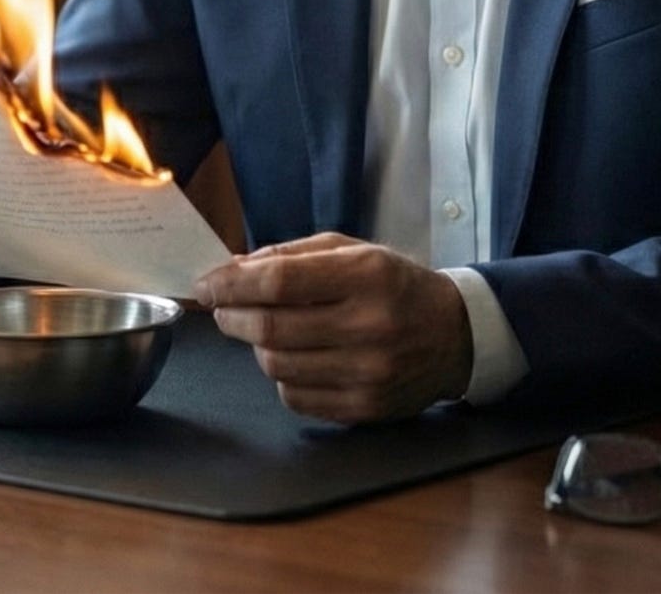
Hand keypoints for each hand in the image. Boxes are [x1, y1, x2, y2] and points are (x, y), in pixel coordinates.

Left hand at [194, 232, 472, 422]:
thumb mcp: (352, 251)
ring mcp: (368, 373)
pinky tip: (293, 356)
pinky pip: (295, 397)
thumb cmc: (394, 284)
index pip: (280, 282)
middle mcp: (368, 326)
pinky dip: (281, 376)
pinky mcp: (364, 409)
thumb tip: (233, 268)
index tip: (206, 283)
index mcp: (365, 276)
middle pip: (271, 327)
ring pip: (277, 365)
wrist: (454, 335)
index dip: (232, 283)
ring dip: (255, 345)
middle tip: (222, 306)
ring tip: (262, 328)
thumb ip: (291, 256)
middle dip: (232, 315)